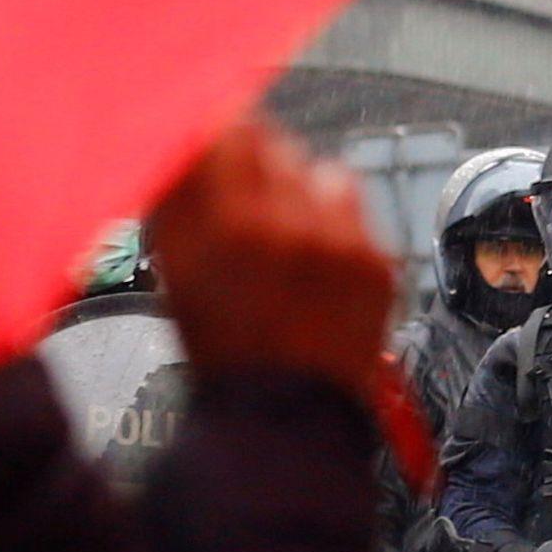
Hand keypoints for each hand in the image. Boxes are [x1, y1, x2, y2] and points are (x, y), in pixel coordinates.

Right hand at [146, 120, 393, 400]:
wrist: (283, 419)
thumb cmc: (220, 346)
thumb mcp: (177, 273)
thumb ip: (178, 200)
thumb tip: (184, 139)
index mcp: (222, 228)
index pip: (221, 132)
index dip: (214, 131)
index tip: (209, 140)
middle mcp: (281, 226)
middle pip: (266, 140)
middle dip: (250, 160)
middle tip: (242, 196)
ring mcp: (335, 242)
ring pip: (309, 165)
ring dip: (293, 186)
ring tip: (282, 234)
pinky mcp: (375, 258)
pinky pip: (349, 200)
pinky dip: (330, 216)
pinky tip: (315, 255)